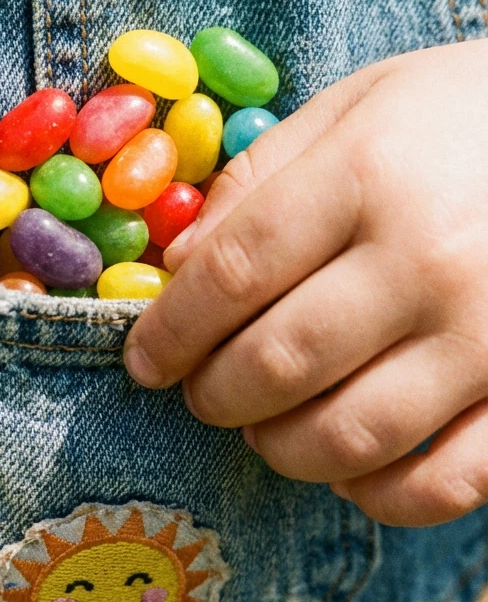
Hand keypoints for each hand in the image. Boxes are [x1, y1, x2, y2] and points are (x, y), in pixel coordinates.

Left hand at [124, 40, 487, 527]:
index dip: (171, 330)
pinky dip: (382, 495)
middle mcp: (427, 260)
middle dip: (216, 393)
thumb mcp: (357, 106)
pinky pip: (445, 484)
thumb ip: (260, 178)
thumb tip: (179, 263)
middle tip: (203, 392)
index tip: (145, 360)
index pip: (233, 275)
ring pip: (351, 437)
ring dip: (282, 448)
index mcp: (368, 175)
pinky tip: (353, 469)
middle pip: (280, 362)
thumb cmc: (460, 115)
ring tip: (265, 427)